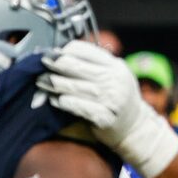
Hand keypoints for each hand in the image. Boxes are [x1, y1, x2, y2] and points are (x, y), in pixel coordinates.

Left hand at [41, 39, 177, 177]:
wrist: (135, 127)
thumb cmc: (118, 98)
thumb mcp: (114, 76)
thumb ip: (94, 65)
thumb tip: (61, 55)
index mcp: (117, 67)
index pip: (86, 51)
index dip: (66, 50)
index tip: (54, 53)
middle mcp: (116, 81)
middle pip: (78, 68)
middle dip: (57, 64)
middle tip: (43, 63)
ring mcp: (112, 100)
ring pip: (75, 88)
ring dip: (55, 84)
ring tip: (42, 82)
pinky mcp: (105, 118)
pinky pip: (79, 107)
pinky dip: (65, 103)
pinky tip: (56, 100)